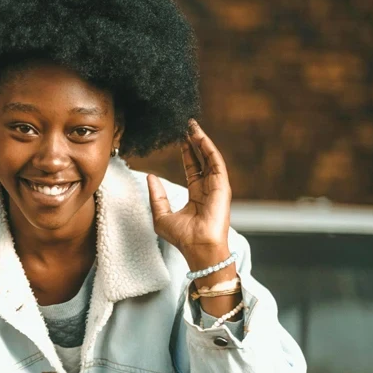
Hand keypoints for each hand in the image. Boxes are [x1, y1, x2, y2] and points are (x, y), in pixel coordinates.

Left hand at [146, 120, 231, 269]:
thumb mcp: (161, 215)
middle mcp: (208, 188)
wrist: (197, 247)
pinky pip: (215, 162)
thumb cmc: (182, 237)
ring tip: (192, 126)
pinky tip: (200, 137)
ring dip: (201, 141)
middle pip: (202, 159)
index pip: (192, 168)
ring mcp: (216, 186)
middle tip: (186, 125)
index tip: (180, 138)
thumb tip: (150, 177)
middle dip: (194, 142)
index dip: (187, 152)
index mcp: (196, 194)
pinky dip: (208, 148)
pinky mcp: (222, 186)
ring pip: (209, 157)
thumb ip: (156, 195)